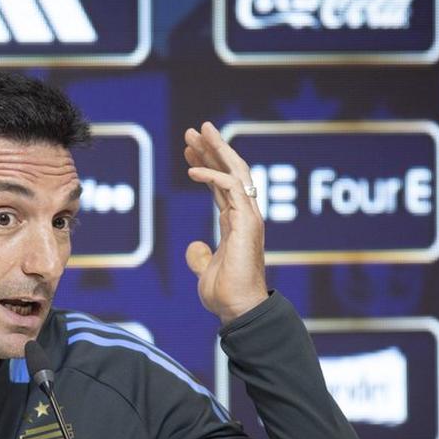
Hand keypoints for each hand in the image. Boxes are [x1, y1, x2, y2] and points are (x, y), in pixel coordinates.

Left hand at [183, 122, 268, 324]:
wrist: (238, 308)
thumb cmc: (226, 294)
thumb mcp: (205, 271)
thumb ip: (200, 257)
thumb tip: (194, 248)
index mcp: (236, 223)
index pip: (222, 186)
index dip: (207, 166)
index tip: (189, 152)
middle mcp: (245, 215)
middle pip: (231, 171)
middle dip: (213, 149)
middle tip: (195, 130)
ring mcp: (248, 217)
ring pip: (235, 172)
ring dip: (216, 150)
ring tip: (198, 133)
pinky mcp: (247, 222)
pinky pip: (231, 189)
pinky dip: (212, 176)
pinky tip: (192, 170)